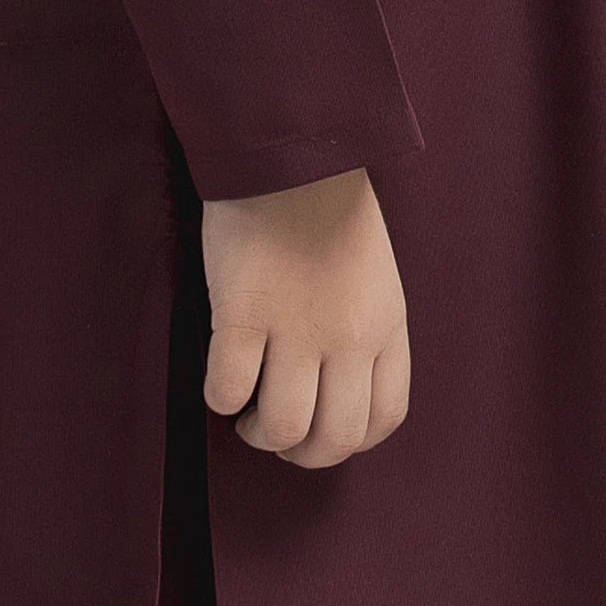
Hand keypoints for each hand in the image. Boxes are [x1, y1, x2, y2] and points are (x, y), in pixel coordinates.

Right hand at [197, 168, 410, 465]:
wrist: (289, 152)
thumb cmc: (328, 210)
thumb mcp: (374, 276)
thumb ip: (365, 333)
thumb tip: (335, 391)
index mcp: (386, 326)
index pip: (384, 419)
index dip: (347, 442)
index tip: (319, 431)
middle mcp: (348, 336)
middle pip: (333, 439)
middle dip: (300, 454)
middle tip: (274, 431)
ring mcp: (296, 327)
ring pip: (282, 428)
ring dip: (258, 433)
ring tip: (245, 412)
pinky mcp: (242, 311)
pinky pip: (227, 388)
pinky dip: (219, 397)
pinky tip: (220, 376)